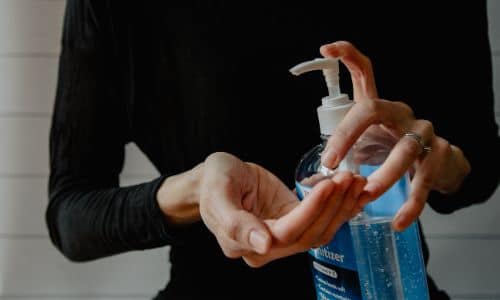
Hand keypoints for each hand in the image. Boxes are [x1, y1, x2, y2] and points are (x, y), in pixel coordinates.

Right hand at [200, 152, 365, 266]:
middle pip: (310, 233)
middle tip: (348, 177)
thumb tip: (262, 245)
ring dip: (342, 206)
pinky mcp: (293, 222)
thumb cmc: (213, 183)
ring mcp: (283, 236)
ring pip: (320, 229)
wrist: (215, 178)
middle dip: (333, 206)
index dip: (311, 210)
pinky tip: (356, 192)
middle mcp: (268, 247)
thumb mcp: (218, 194)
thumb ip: (235, 222)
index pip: (287, 232)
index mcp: (246, 244)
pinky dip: (341, 207)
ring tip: (356, 180)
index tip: (329, 184)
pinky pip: (321, 220)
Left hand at [319, 41, 470, 230]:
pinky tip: (398, 220)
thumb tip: (310, 179)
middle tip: (332, 165)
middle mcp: (400, 113)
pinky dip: (411, 205)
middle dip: (348, 136)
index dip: (347, 56)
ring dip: (383, 176)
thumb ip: (341, 155)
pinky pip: (423, 183)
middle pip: (373, 109)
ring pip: (403, 151)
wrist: (438, 162)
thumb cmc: (392, 148)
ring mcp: (423, 133)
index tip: (325, 48)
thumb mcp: (366, 143)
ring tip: (366, 195)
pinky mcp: (438, 158)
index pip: (365, 72)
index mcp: (379, 107)